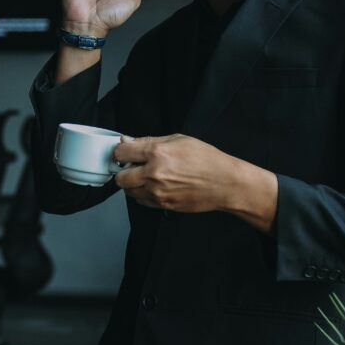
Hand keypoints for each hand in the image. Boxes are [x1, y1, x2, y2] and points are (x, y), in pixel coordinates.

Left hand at [113, 134, 278, 233]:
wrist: (224, 183)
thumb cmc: (206, 159)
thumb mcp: (178, 140)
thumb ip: (148, 141)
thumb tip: (127, 141)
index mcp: (157, 153)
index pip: (121, 152)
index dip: (120, 152)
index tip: (123, 152)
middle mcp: (154, 174)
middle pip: (120, 177)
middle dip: (123, 171)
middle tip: (132, 166)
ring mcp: (158, 192)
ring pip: (129, 191)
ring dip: (132, 184)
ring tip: (146, 176)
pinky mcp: (163, 205)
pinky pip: (142, 201)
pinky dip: (143, 194)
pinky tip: (154, 186)